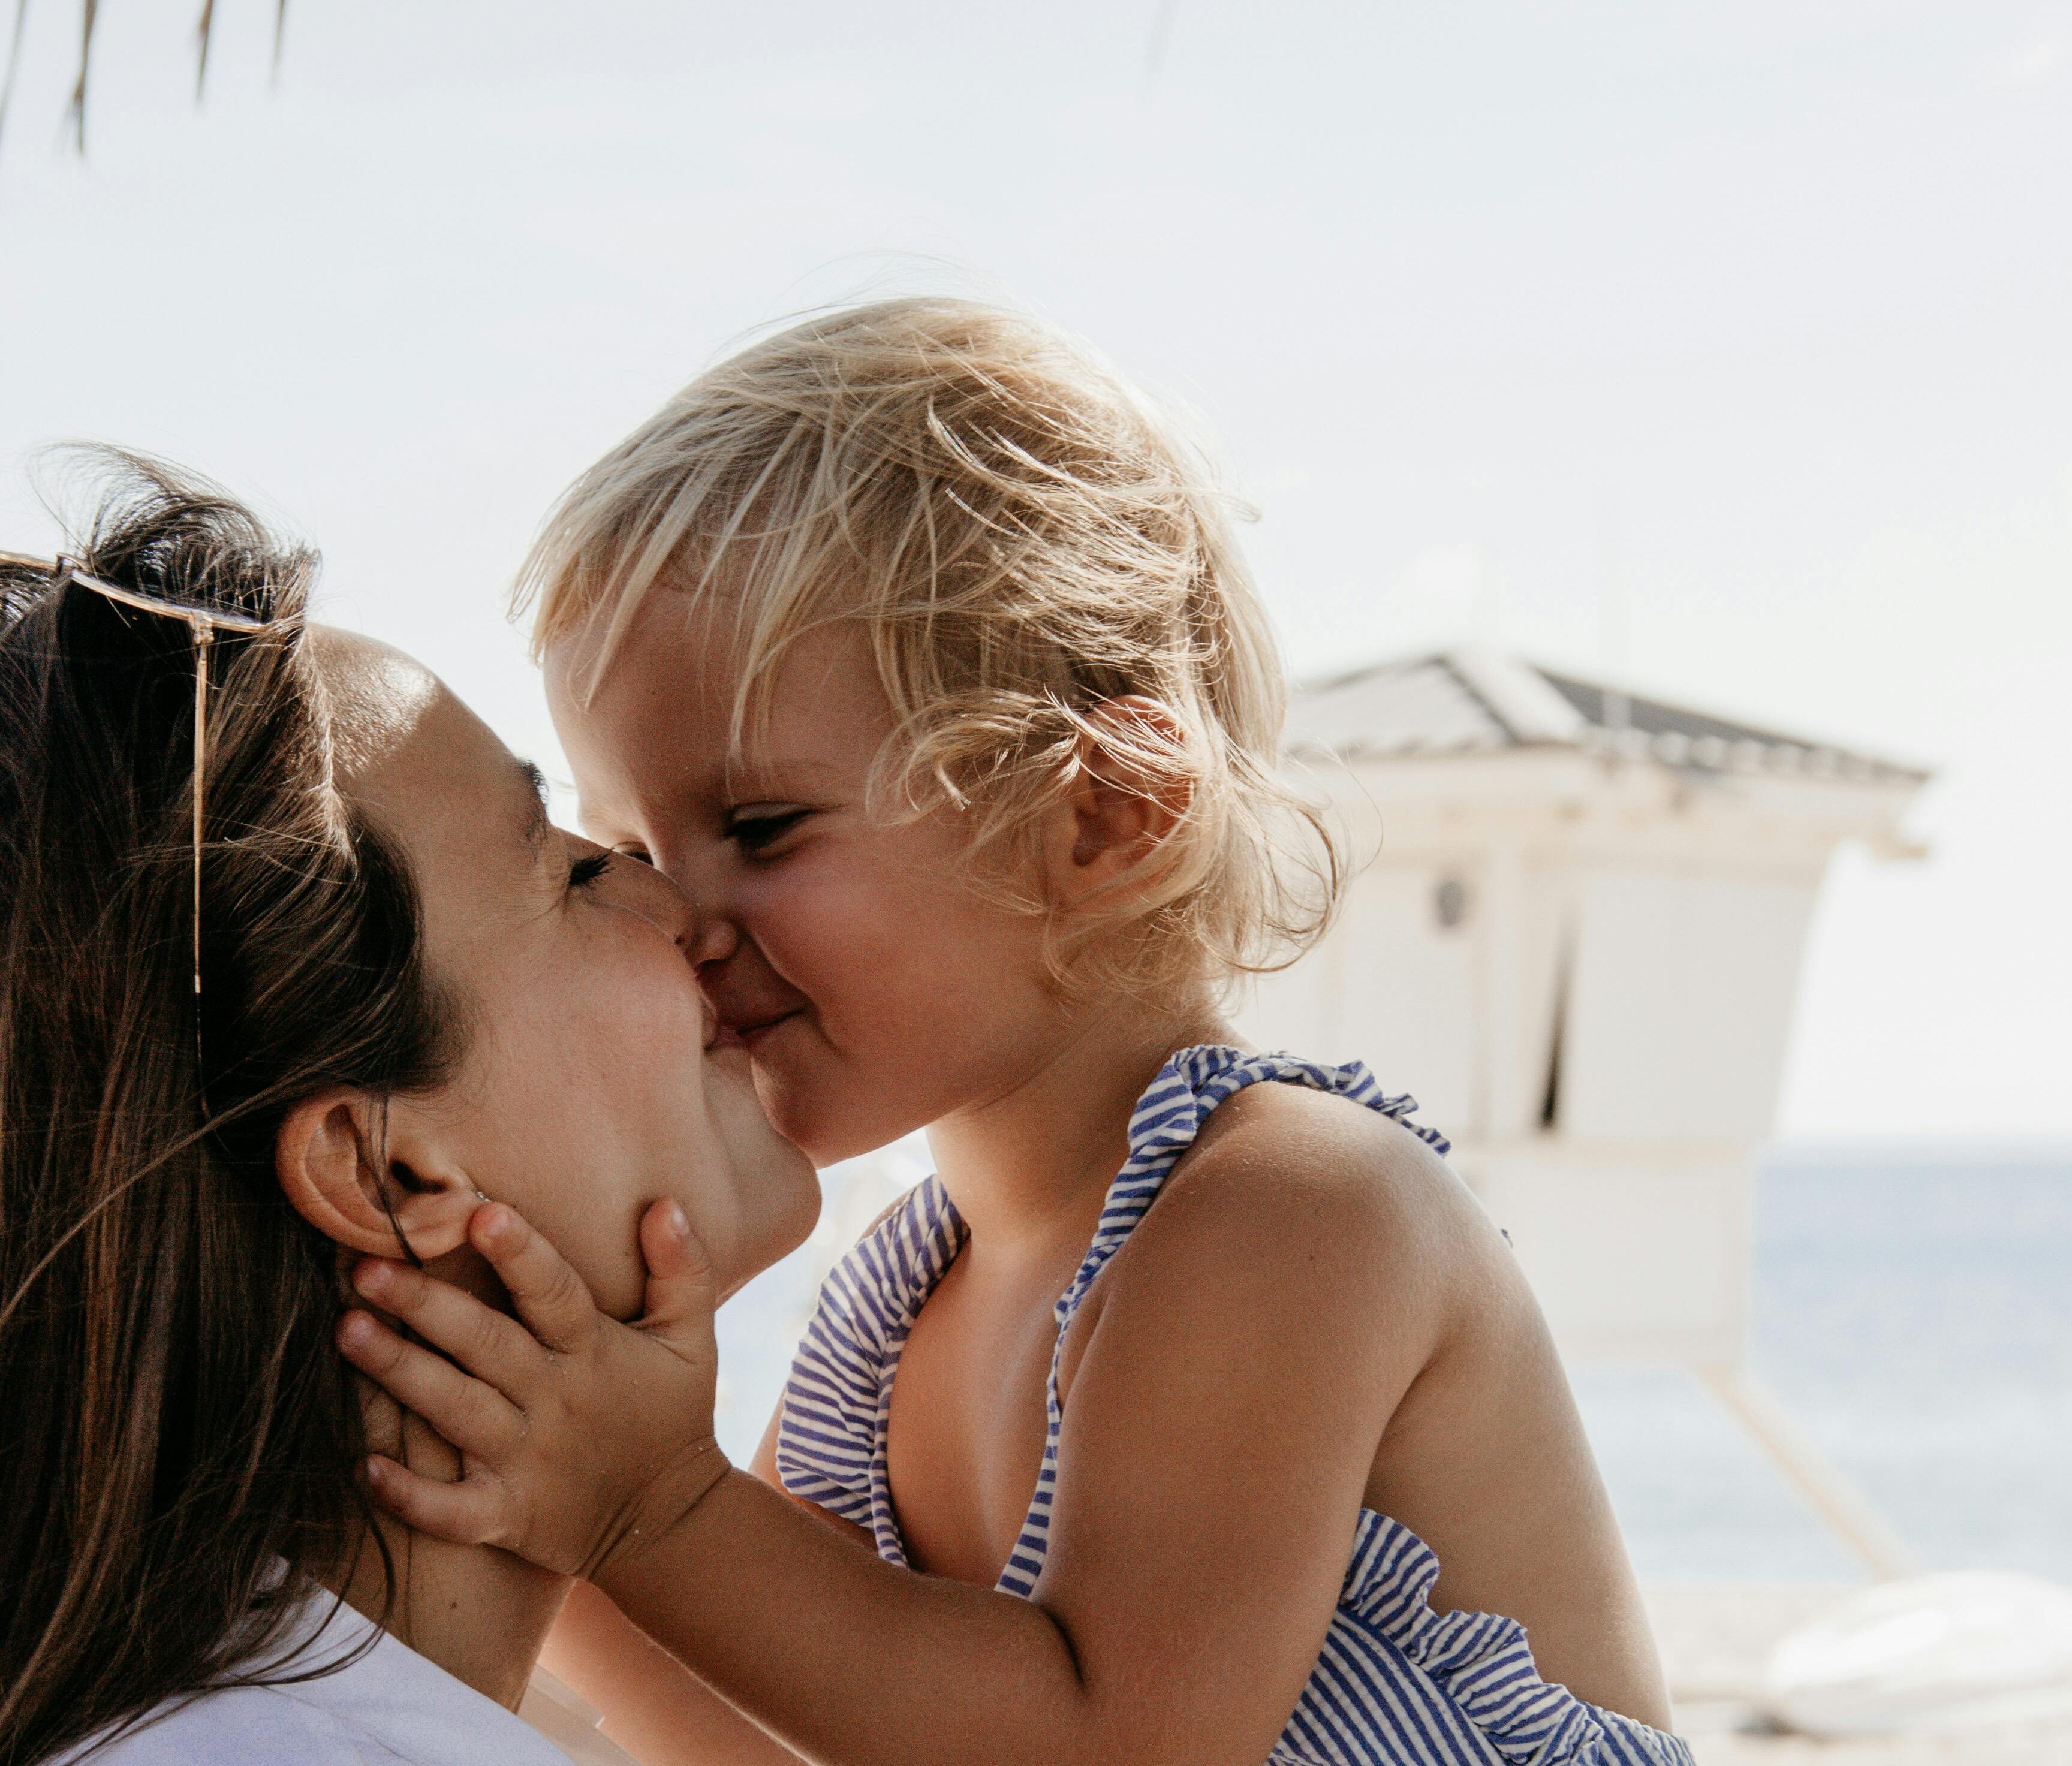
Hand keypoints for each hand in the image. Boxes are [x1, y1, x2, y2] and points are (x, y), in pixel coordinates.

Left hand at [336, 1198, 731, 1579]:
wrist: (669, 1525)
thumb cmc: (672, 1416)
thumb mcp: (693, 1340)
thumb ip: (681, 1270)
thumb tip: (665, 1204)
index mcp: (594, 1352)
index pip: (556, 1293)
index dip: (522, 1255)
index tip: (482, 1213)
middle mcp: (555, 1401)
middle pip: (486, 1345)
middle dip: (427, 1306)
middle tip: (368, 1268)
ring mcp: (526, 1461)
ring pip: (455, 1412)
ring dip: (401, 1372)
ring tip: (346, 1330)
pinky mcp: (505, 1514)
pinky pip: (451, 1511)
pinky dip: (409, 1495)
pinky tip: (362, 1466)